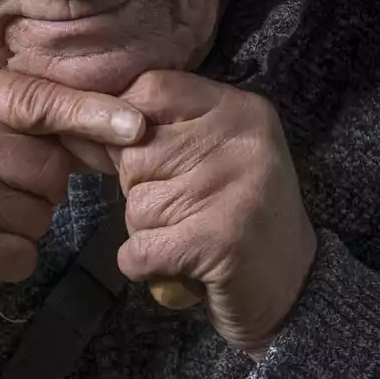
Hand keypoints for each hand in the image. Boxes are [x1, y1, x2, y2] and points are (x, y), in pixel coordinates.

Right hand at [0, 69, 145, 306]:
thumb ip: (25, 120)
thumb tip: (118, 127)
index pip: (37, 99)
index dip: (90, 113)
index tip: (136, 125)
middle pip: (50, 168)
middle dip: (40, 189)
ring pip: (40, 216)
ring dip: (21, 227)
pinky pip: (21, 254)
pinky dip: (8, 260)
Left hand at [107, 70, 317, 358]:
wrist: (297, 290)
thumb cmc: (242, 217)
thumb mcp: (219, 154)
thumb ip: (166, 131)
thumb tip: (82, 124)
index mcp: (241, 110)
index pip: (153, 88)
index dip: (124, 123)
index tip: (135, 154)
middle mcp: (241, 141)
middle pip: (135, 153)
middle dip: (142, 191)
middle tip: (184, 212)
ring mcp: (232, 189)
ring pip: (135, 206)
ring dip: (148, 234)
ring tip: (190, 238)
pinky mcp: (219, 241)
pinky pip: (138, 251)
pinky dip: (146, 267)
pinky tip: (179, 267)